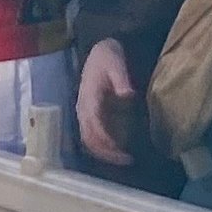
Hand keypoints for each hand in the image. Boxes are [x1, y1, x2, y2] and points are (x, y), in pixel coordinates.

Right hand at [76, 37, 140, 166]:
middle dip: (106, 151)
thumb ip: (121, 78)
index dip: (104, 137)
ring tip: (125, 159)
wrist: (100, 51)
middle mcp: (83, 107)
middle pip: (88, 136)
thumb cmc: (108, 57)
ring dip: (104, 152)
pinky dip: (103, 146)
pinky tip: (118, 151)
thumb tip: (127, 94)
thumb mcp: (116, 62)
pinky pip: (92, 135)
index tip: (118, 148)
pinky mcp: (89, 115)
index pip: (93, 122)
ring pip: (88, 139)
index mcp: (88, 96)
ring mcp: (84, 112)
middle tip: (127, 160)